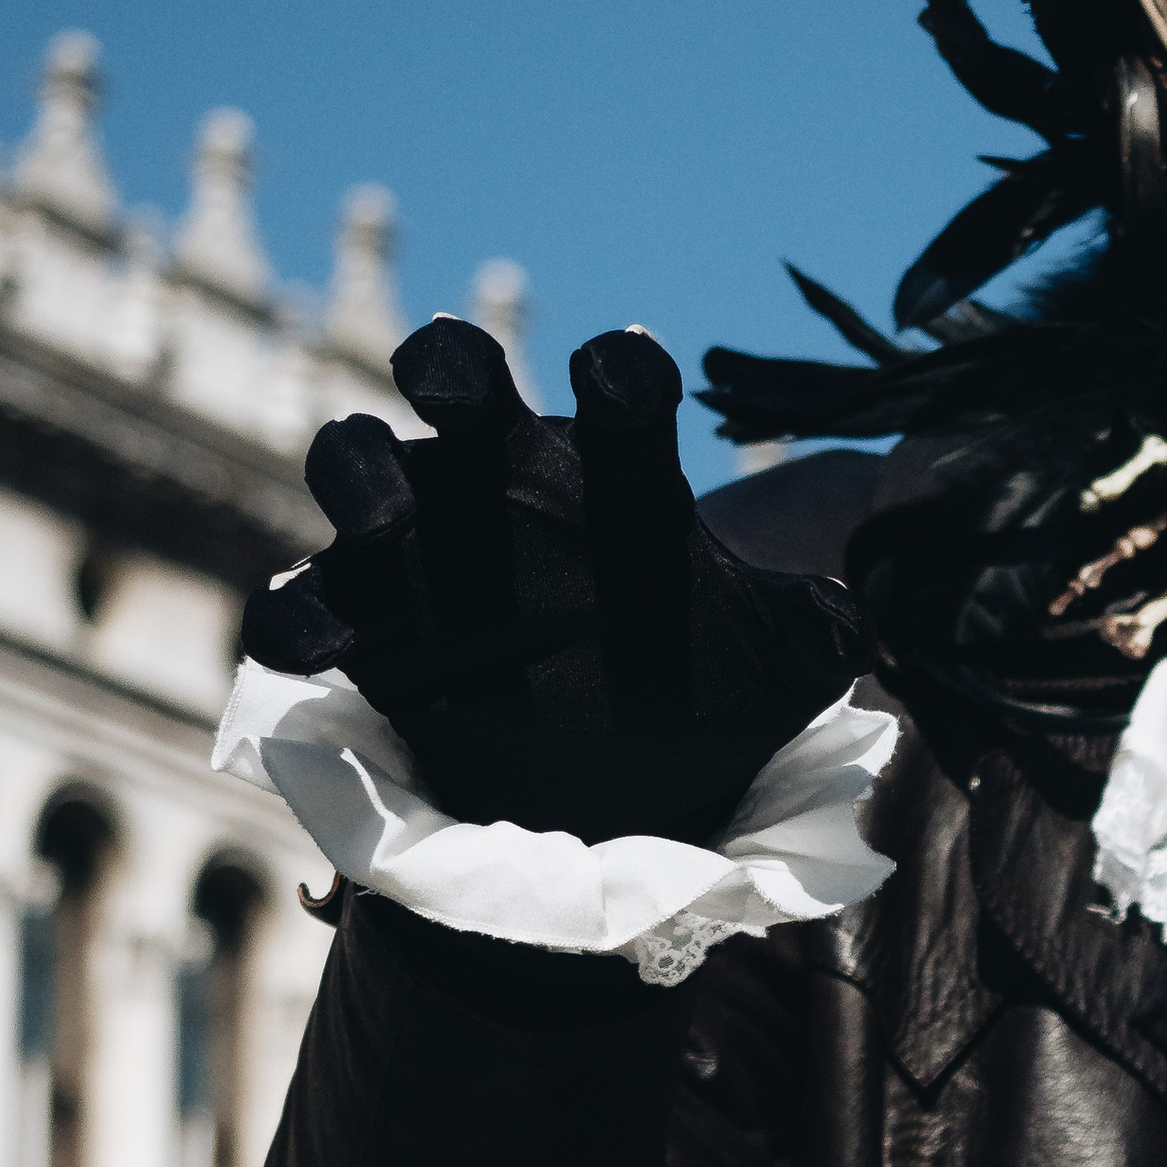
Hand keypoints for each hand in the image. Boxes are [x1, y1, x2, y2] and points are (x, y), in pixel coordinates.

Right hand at [242, 320, 868, 847]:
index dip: (618, 377)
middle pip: (456, 383)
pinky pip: (299, 611)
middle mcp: (504, 486)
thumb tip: (866, 619)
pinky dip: (301, 620)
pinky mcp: (362, 635)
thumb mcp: (774, 671)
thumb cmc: (695, 697)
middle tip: (463, 390)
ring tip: (391, 518)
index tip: (625, 373)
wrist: (613, 800)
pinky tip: (331, 650)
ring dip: (360, 473)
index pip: (617, 396)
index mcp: (611, 474)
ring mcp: (418, 553)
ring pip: (354, 464)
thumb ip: (817, 630)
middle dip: (450, 365)